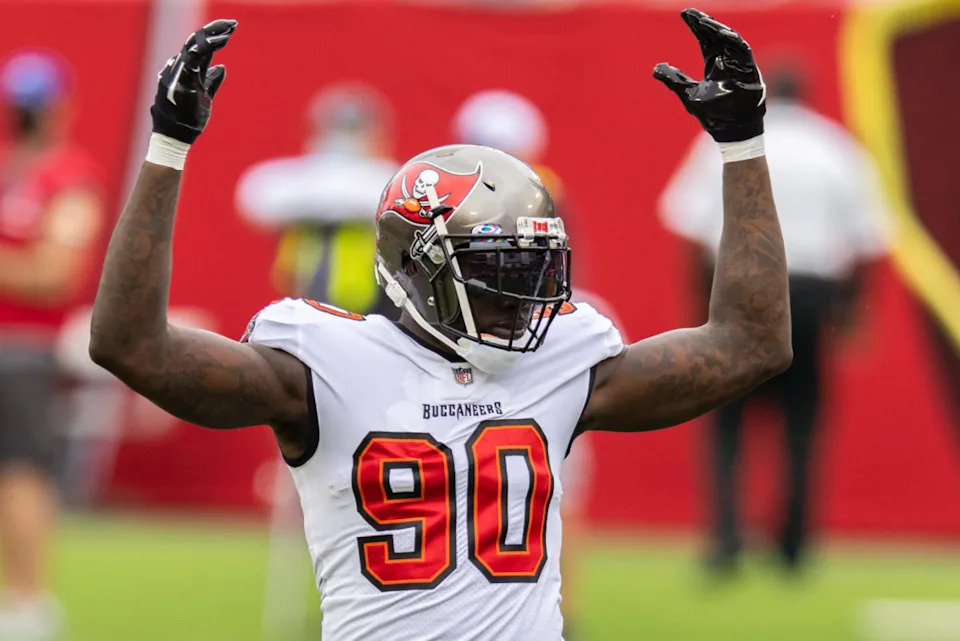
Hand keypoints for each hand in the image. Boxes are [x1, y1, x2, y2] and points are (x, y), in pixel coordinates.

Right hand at [151, 19, 236, 143]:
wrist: (175, 135)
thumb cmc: (187, 119)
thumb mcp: (204, 97)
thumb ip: (211, 82)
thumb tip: (221, 67)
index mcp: (186, 71)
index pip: (199, 48)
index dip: (214, 37)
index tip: (230, 30)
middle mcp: (180, 68)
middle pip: (196, 41)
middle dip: (215, 30)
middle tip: (232, 24)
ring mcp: (178, 73)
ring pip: (194, 45)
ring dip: (213, 36)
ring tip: (229, 29)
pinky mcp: (181, 80)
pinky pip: (194, 58)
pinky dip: (207, 47)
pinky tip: (220, 40)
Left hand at [653, 8, 764, 142]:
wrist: (730, 131)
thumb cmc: (713, 116)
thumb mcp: (688, 94)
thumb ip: (674, 80)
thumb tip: (656, 68)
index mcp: (713, 64)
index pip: (705, 39)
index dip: (696, 26)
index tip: (684, 14)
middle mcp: (727, 61)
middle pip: (716, 36)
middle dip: (704, 23)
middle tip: (691, 14)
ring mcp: (738, 65)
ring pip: (730, 40)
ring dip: (717, 30)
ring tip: (704, 22)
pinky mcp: (749, 71)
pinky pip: (743, 51)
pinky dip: (734, 42)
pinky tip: (722, 34)